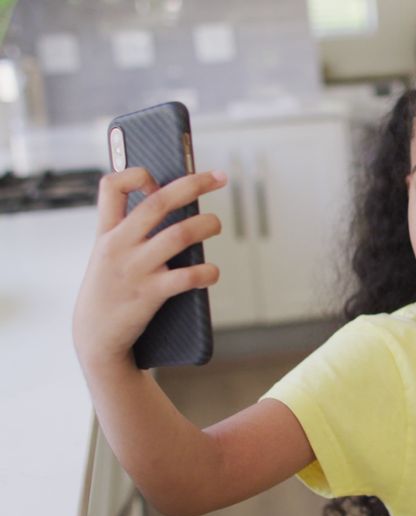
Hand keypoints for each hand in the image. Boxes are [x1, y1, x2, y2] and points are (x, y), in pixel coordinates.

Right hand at [73, 168, 225, 372]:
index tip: (159, 179)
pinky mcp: (150, 294)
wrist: (95, 339)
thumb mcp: (108, 256)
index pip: (111, 186)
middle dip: (193, 184)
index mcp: (106, 232)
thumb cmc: (111, 291)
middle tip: (220, 177)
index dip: (137, 175)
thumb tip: (177, 208)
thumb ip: (130, 232)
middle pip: (158, 201)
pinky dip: (207, 272)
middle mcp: (118, 245)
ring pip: (179, 235)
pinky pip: (187, 277)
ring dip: (206, 225)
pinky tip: (212, 272)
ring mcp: (135, 269)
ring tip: (215, 225)